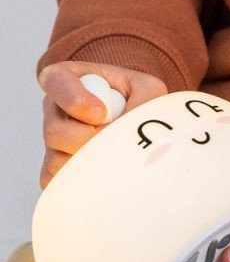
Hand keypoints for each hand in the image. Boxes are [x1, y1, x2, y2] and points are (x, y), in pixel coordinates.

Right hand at [38, 60, 167, 186]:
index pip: (56, 81)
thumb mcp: (146, 87)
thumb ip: (145, 98)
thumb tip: (134, 128)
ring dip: (92, 160)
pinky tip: (105, 168)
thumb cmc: (135, 97)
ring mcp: (50, 141)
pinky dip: (86, 179)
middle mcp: (53, 109)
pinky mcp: (52, 169)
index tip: (101, 114)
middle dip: (90, 139)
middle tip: (115, 138)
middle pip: (55, 132)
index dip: (76, 100)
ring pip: (57, 161)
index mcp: (67, 78)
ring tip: (115, 149)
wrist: (133, 119)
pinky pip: (60, 182)